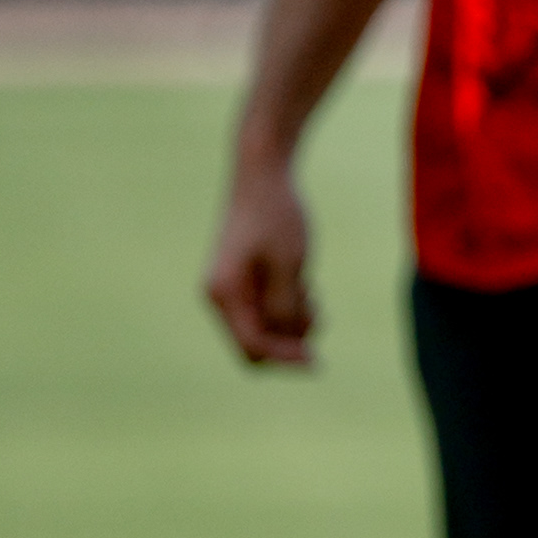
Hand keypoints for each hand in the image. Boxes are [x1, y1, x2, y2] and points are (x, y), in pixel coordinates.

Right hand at [204, 154, 317, 368]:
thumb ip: (286, 307)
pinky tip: (305, 284)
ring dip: (294, 320)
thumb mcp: (290, 265)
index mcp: (224, 294)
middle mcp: (220, 297)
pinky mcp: (243, 282)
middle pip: (256, 344)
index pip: (253, 347)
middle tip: (317, 308)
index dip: (286, 358)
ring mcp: (230, 290)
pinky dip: (289, 306)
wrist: (263, 175)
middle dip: (290, 338)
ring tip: (311, 289)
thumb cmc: (277, 216)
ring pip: (266, 329)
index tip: (317, 362)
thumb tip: (293, 344)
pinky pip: (266, 312)